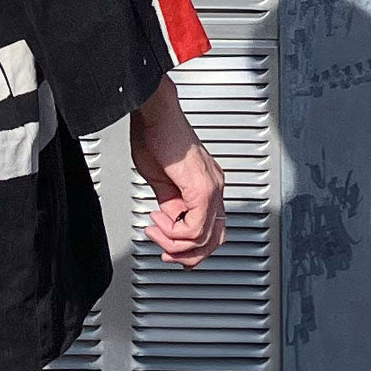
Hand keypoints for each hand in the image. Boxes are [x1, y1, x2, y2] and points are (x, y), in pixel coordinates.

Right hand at [129, 75, 225, 268]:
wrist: (156, 114)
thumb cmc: (155, 134)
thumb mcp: (159, 178)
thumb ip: (169, 201)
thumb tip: (170, 219)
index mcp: (207, 185)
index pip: (210, 228)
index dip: (191, 246)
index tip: (167, 245)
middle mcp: (215, 188)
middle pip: (215, 240)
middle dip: (188, 255)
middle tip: (166, 253)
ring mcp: (212, 188)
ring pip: (205, 238)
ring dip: (175, 243)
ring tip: (156, 231)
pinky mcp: (202, 188)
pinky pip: (195, 227)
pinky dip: (174, 232)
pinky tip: (159, 221)